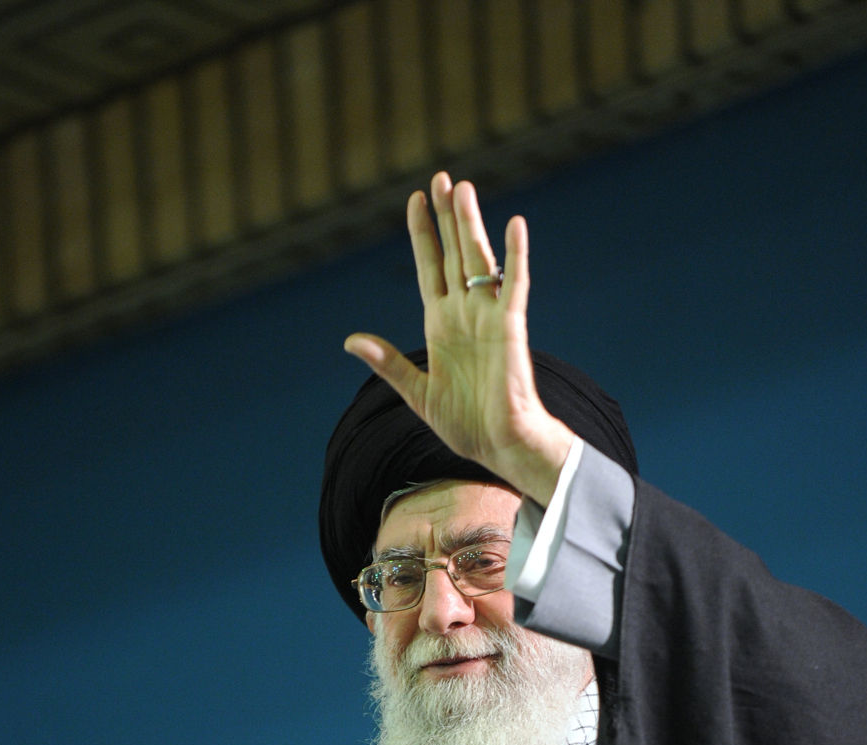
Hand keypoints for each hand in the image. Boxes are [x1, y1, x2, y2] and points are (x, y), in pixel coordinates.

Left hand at [344, 171, 574, 508]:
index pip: (429, 267)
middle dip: (446, 216)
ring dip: (470, 225)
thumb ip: (388, 362)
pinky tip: (514, 225)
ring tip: (462, 188)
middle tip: (441, 177)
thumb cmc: (464, 423)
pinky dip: (515, 256)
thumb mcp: (416, 391)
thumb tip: (351, 340)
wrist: (498, 445)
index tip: (414, 199)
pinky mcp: (510, 328)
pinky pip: (513, 286)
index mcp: (441, 324)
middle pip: (454, 253)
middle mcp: (465, 313)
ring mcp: (488, 317)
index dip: (422, 234)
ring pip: (478, 260)